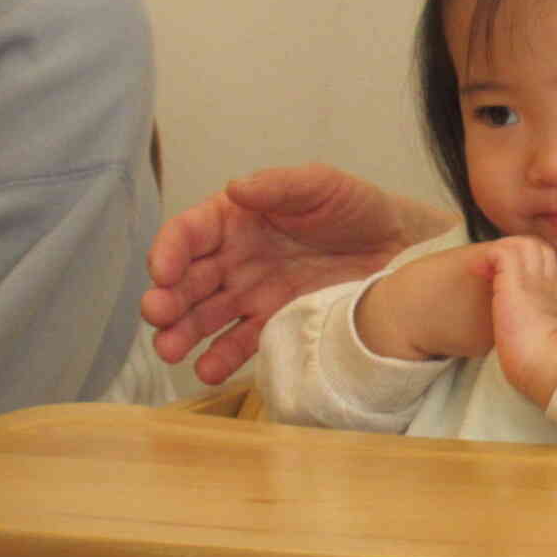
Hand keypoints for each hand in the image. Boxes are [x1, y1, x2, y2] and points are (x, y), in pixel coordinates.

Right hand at [140, 164, 455, 382]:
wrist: (399, 248)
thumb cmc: (356, 208)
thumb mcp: (322, 185)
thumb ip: (280, 186)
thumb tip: (236, 188)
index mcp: (236, 220)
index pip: (190, 234)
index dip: (170, 250)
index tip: (163, 270)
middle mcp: (235, 259)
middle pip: (187, 281)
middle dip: (166, 299)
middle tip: (158, 315)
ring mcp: (251, 296)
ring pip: (204, 317)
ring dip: (181, 333)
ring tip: (170, 350)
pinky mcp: (274, 324)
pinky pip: (239, 345)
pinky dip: (219, 359)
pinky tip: (206, 370)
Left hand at [475, 237, 556, 406]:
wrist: (546, 363)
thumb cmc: (543, 364)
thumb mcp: (548, 344)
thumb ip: (541, 333)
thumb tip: (532, 343)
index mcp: (556, 301)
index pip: (553, 272)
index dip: (535, 271)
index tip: (515, 284)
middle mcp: (548, 285)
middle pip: (542, 251)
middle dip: (522, 255)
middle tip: (497, 272)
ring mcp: (533, 280)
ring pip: (525, 244)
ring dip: (504, 252)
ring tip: (487, 269)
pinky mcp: (515, 282)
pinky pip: (501, 252)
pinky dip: (487, 257)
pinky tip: (478, 271)